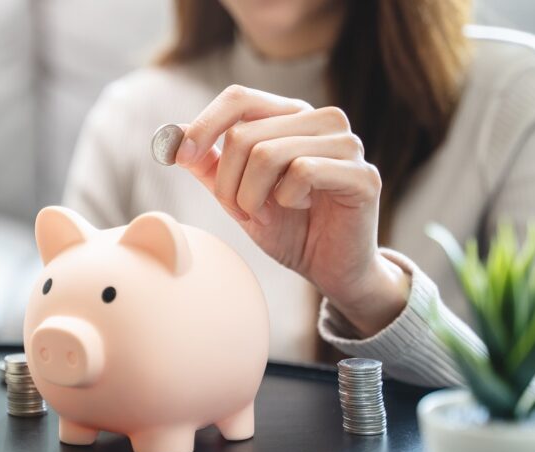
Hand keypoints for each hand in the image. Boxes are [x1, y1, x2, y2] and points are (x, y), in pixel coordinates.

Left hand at [176, 85, 408, 335]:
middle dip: (228, 183)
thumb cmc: (289, 229)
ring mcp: (346, 144)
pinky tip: (302, 209)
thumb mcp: (238, 195)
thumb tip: (171, 136)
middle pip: (244, 134)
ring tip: (271, 211)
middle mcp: (323, 120)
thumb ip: (209, 164)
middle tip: (243, 210)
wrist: (331, 270)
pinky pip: (302, 172)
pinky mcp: (363, 174)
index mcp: (292, 117)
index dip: (203, 126)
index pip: (238, 98)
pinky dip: (288, 200)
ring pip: (267, 154)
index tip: (181, 157)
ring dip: (253, 196)